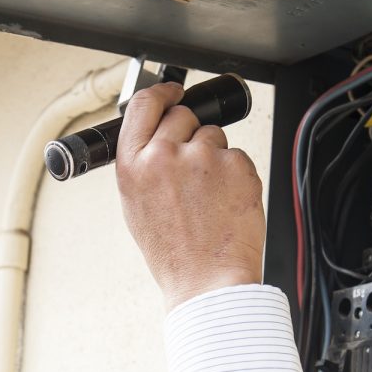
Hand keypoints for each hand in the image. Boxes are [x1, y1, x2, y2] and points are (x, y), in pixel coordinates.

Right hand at [116, 82, 265, 309]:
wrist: (206, 279)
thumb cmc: (173, 252)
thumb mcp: (136, 205)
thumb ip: (143, 165)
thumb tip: (156, 136)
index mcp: (133, 165)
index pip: (144, 104)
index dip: (162, 93)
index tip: (172, 92)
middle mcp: (163, 155)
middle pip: (183, 116)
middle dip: (191, 134)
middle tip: (195, 170)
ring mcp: (202, 158)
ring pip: (213, 137)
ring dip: (215, 158)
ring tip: (209, 198)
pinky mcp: (236, 165)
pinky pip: (238, 156)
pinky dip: (236, 175)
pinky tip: (227, 202)